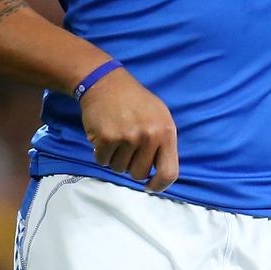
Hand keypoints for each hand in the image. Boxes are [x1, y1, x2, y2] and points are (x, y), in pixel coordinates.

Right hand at [80, 68, 178, 192]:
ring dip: (115, 158)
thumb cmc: (135, 102)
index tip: (150, 186)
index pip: (169, 172)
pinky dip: (101, 153)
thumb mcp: (160, 116)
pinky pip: (102, 161)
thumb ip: (163, 143)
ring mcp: (127, 137)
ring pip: (119, 169)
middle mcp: (149, 136)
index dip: (159, 185)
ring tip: (116, 137)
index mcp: (166, 131)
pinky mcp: (106, 138)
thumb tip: (161, 175)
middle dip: (131, 166)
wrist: (106, 83)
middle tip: (127, 148)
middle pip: (139, 174)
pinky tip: (104, 136)